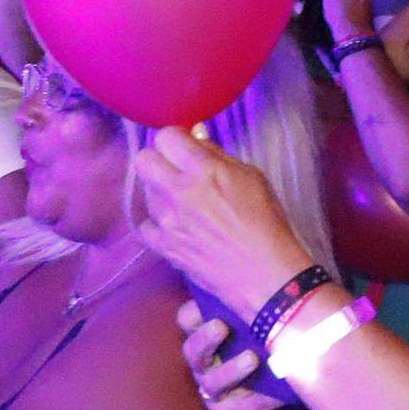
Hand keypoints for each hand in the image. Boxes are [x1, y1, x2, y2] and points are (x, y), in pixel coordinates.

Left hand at [133, 127, 313, 323]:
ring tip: (184, 202)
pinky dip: (159, 223)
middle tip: (176, 169)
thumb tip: (196, 140)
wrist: (262, 273)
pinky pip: (147, 224)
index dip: (176, 138)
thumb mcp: (252, 177)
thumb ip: (218, 157)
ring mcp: (166, 221)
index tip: (185, 145)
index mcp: (204, 170)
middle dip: (158, 159)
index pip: (166, 136)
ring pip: (145, 191)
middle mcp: (178, 192)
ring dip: (161, 191)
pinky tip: (176, 225)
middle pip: (143, 160)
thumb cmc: (266, 221)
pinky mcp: (162, 246)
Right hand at [177, 297, 290, 409]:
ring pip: (212, 381)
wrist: (276, 401)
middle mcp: (206, 363)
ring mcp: (213, 390)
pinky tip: (272, 395)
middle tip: (221, 327)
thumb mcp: (265, 325)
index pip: (188, 319)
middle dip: (205, 338)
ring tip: (252, 359)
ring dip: (231, 369)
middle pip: (193, 350)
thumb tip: (278, 263)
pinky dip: (253, 402)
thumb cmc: (270, 349)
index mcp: (210, 336)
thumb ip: (261, 302)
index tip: (206, 302)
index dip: (193, 312)